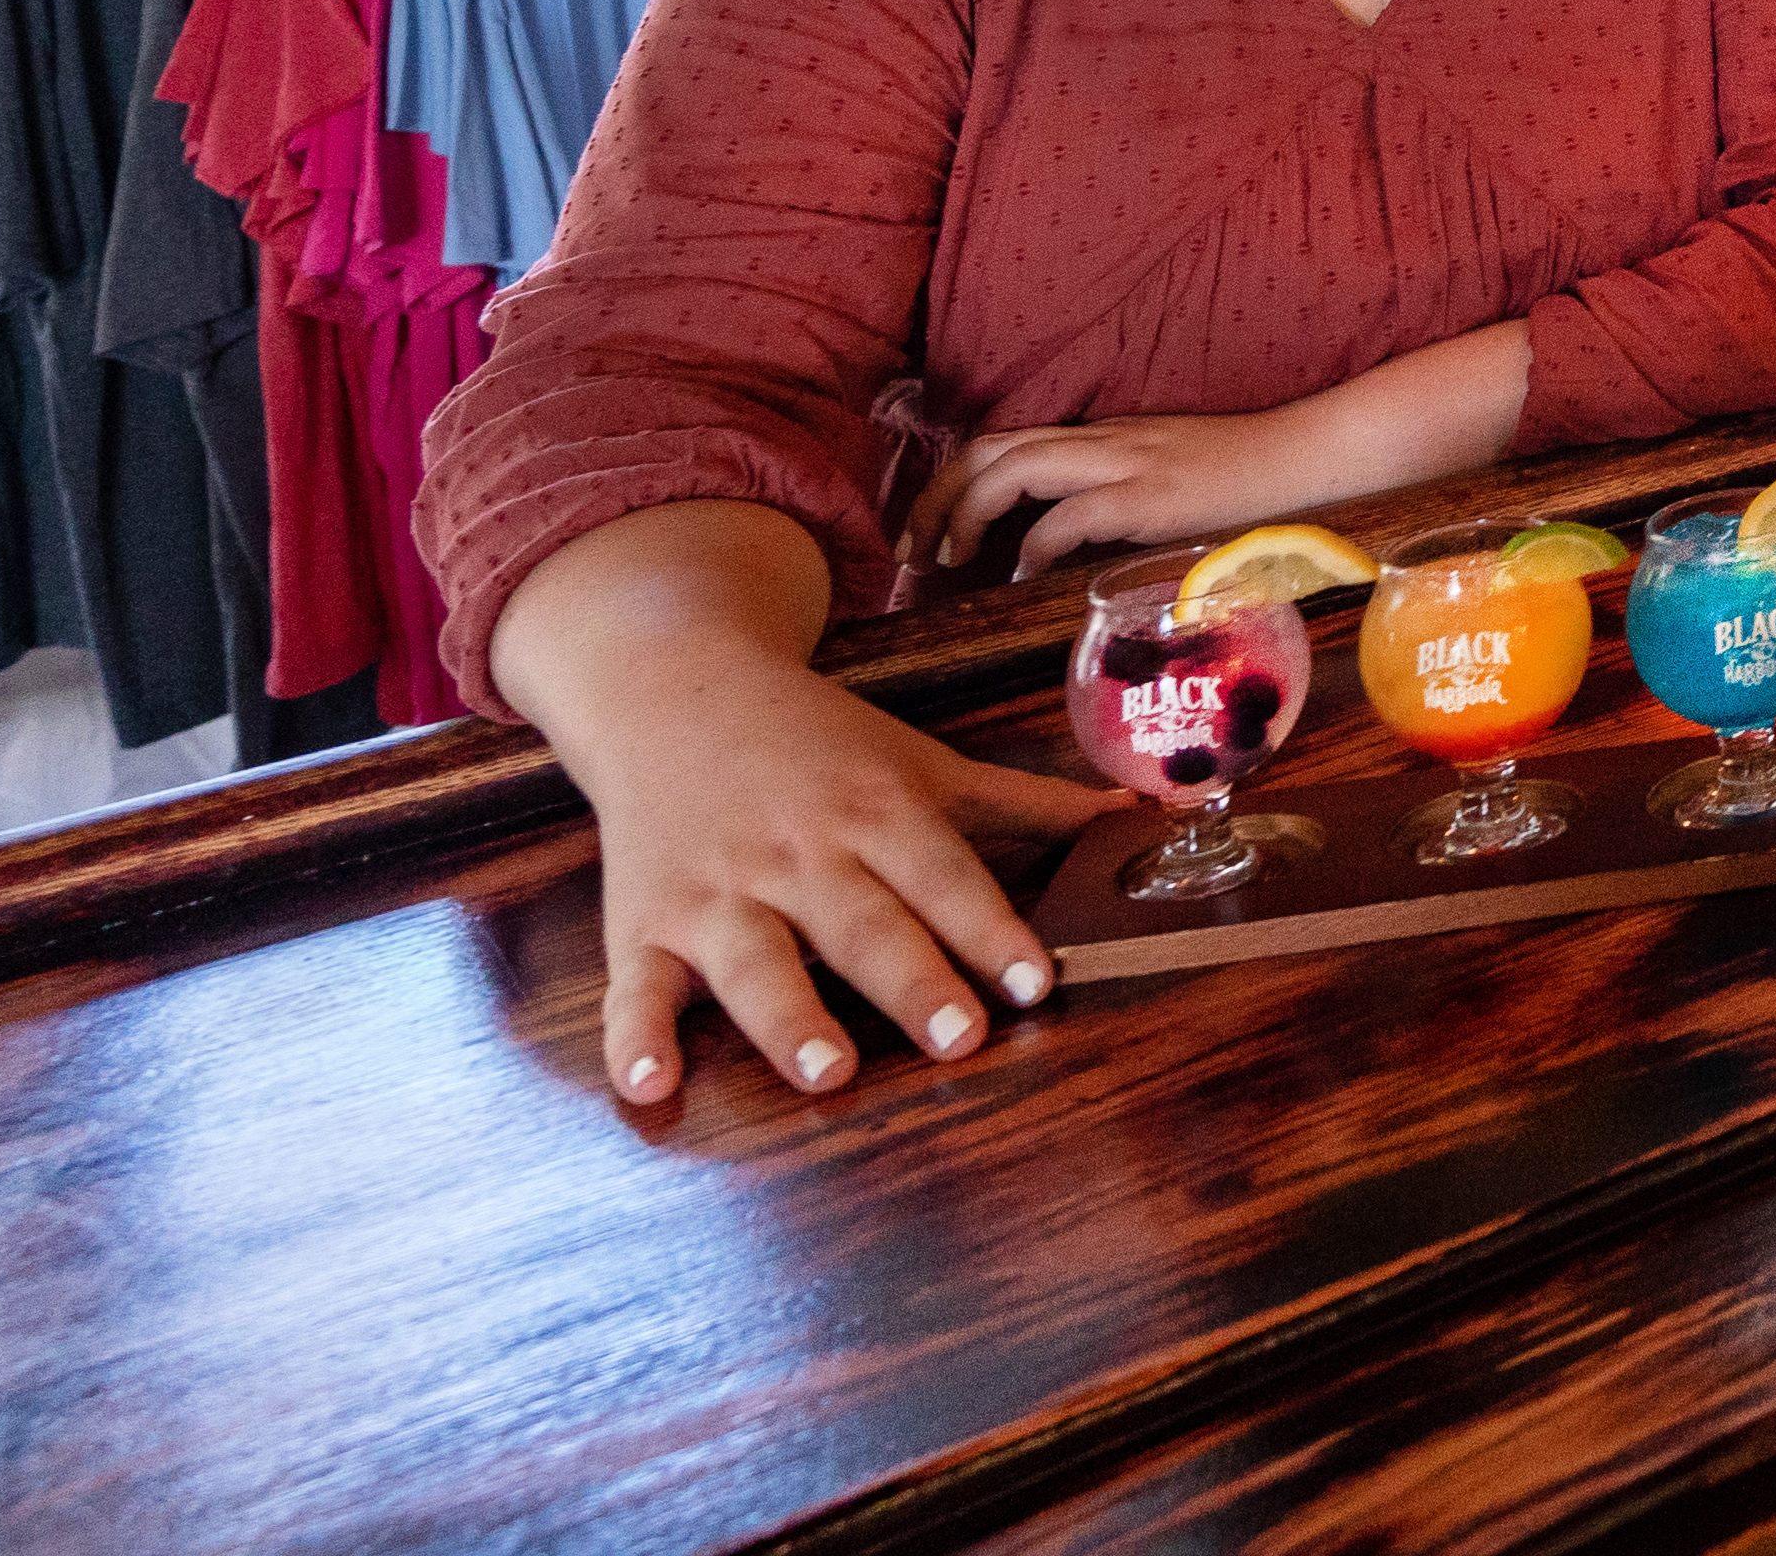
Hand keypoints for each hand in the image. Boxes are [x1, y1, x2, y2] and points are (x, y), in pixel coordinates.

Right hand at [553, 655, 1117, 1106]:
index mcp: (878, 812)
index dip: (992, 930)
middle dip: (914, 982)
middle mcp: (800, 853)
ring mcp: (717, 891)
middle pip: (864, 924)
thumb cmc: (819, 744)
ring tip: (829, 1073)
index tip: (1037, 983)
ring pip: (756, 961)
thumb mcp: (922, 762)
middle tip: (960, 1040)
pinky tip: (650, 1086)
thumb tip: (1141, 817)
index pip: (946, 876)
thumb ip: (1026, 803)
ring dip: (790, 1018)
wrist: (672, 688)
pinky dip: (636, 1039)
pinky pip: (635, 989)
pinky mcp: (643, 922)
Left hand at [912, 405, 1334, 574]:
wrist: (1309, 456)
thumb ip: (1113, 499)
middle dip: (935, 500)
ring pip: (1012, 470)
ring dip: (966, 515)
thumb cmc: (1245, 479)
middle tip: (913, 554)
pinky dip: (1035, 546)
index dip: (948, 485)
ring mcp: (1125, 464)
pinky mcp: (1151, 497)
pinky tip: (1026, 576)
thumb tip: (1059, 550)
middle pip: (987, 451)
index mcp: (1100, 438)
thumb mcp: (1162, 479)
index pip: (1001, 444)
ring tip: (951, 561)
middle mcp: (1101, 441)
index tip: (926, 536)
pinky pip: (1070, 514)